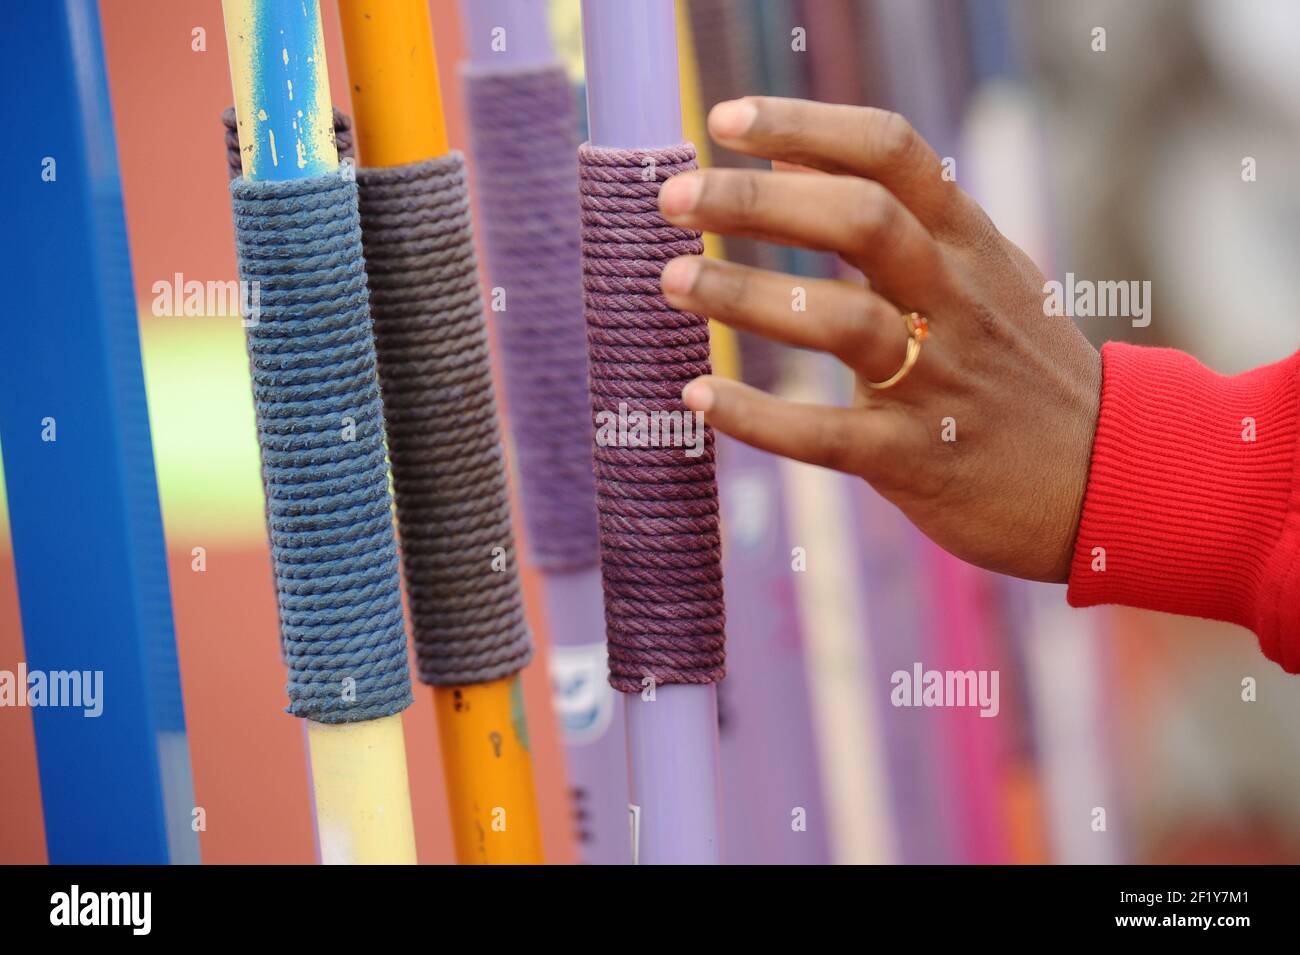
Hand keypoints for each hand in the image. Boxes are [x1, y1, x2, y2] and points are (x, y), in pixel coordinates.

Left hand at [658, 97, 1100, 582]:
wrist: (1111, 478)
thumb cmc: (1021, 367)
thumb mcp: (980, 274)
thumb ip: (896, 218)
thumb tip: (791, 158)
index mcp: (968, 243)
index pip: (889, 152)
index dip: (804, 124)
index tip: (725, 121)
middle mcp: (956, 298)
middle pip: (859, 220)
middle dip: (758, 201)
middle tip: (674, 199)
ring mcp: (941, 379)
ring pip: (840, 321)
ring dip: (746, 296)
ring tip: (671, 282)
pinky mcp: (921, 458)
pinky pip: (828, 435)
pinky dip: (759, 417)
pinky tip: (698, 398)